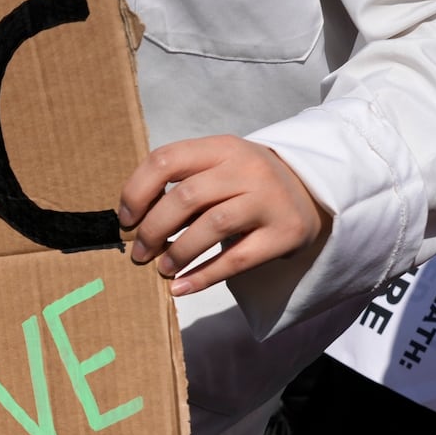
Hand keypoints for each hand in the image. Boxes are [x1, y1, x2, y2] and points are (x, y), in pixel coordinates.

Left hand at [118, 135, 330, 295]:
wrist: (309, 194)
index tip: (126, 220)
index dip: (136, 192)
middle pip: (185, 197)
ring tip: (162, 269)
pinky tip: (180, 287)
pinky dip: (202, 276)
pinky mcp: (285, 232)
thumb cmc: (243, 186)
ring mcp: (270, 199)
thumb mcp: (216, 169)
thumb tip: (132, 222)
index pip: (165, 160)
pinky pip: (237, 259)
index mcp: (222, 148)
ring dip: (177, 253)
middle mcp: (248, 168)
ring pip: (211, 226)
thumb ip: (179, 184)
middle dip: (153, 230)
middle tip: (139, 252)